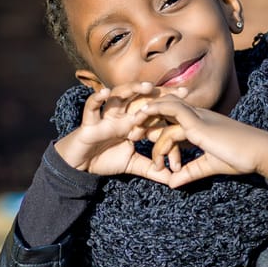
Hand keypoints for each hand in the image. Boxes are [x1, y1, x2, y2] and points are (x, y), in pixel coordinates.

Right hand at [54, 82, 184, 182]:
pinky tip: (105, 92)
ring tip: (146, 86)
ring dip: (131, 89)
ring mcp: (105, 117)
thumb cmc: (103, 159)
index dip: (168, 105)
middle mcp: (120, 116)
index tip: (188, 99)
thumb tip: (173, 179)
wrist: (79, 166)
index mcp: (132, 123)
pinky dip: (97, 99)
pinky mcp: (89, 123)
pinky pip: (91, 108)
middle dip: (157, 93)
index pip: (152, 110)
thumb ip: (152, 169)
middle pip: (139, 98)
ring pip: (118, 96)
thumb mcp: (132, 165)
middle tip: (177, 91)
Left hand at [132, 97, 267, 187]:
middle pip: (165, 112)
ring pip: (165, 111)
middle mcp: (197, 117)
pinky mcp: (198, 121)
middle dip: (147, 122)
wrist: (258, 153)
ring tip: (131, 132)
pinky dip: (155, 111)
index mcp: (199, 125)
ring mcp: (197, 117)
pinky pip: (172, 111)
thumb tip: (172, 184)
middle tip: (130, 136)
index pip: (172, 122)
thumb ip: (189, 172)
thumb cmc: (240, 159)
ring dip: (146, 119)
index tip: (142, 143)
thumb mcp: (208, 167)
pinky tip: (141, 116)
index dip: (156, 131)